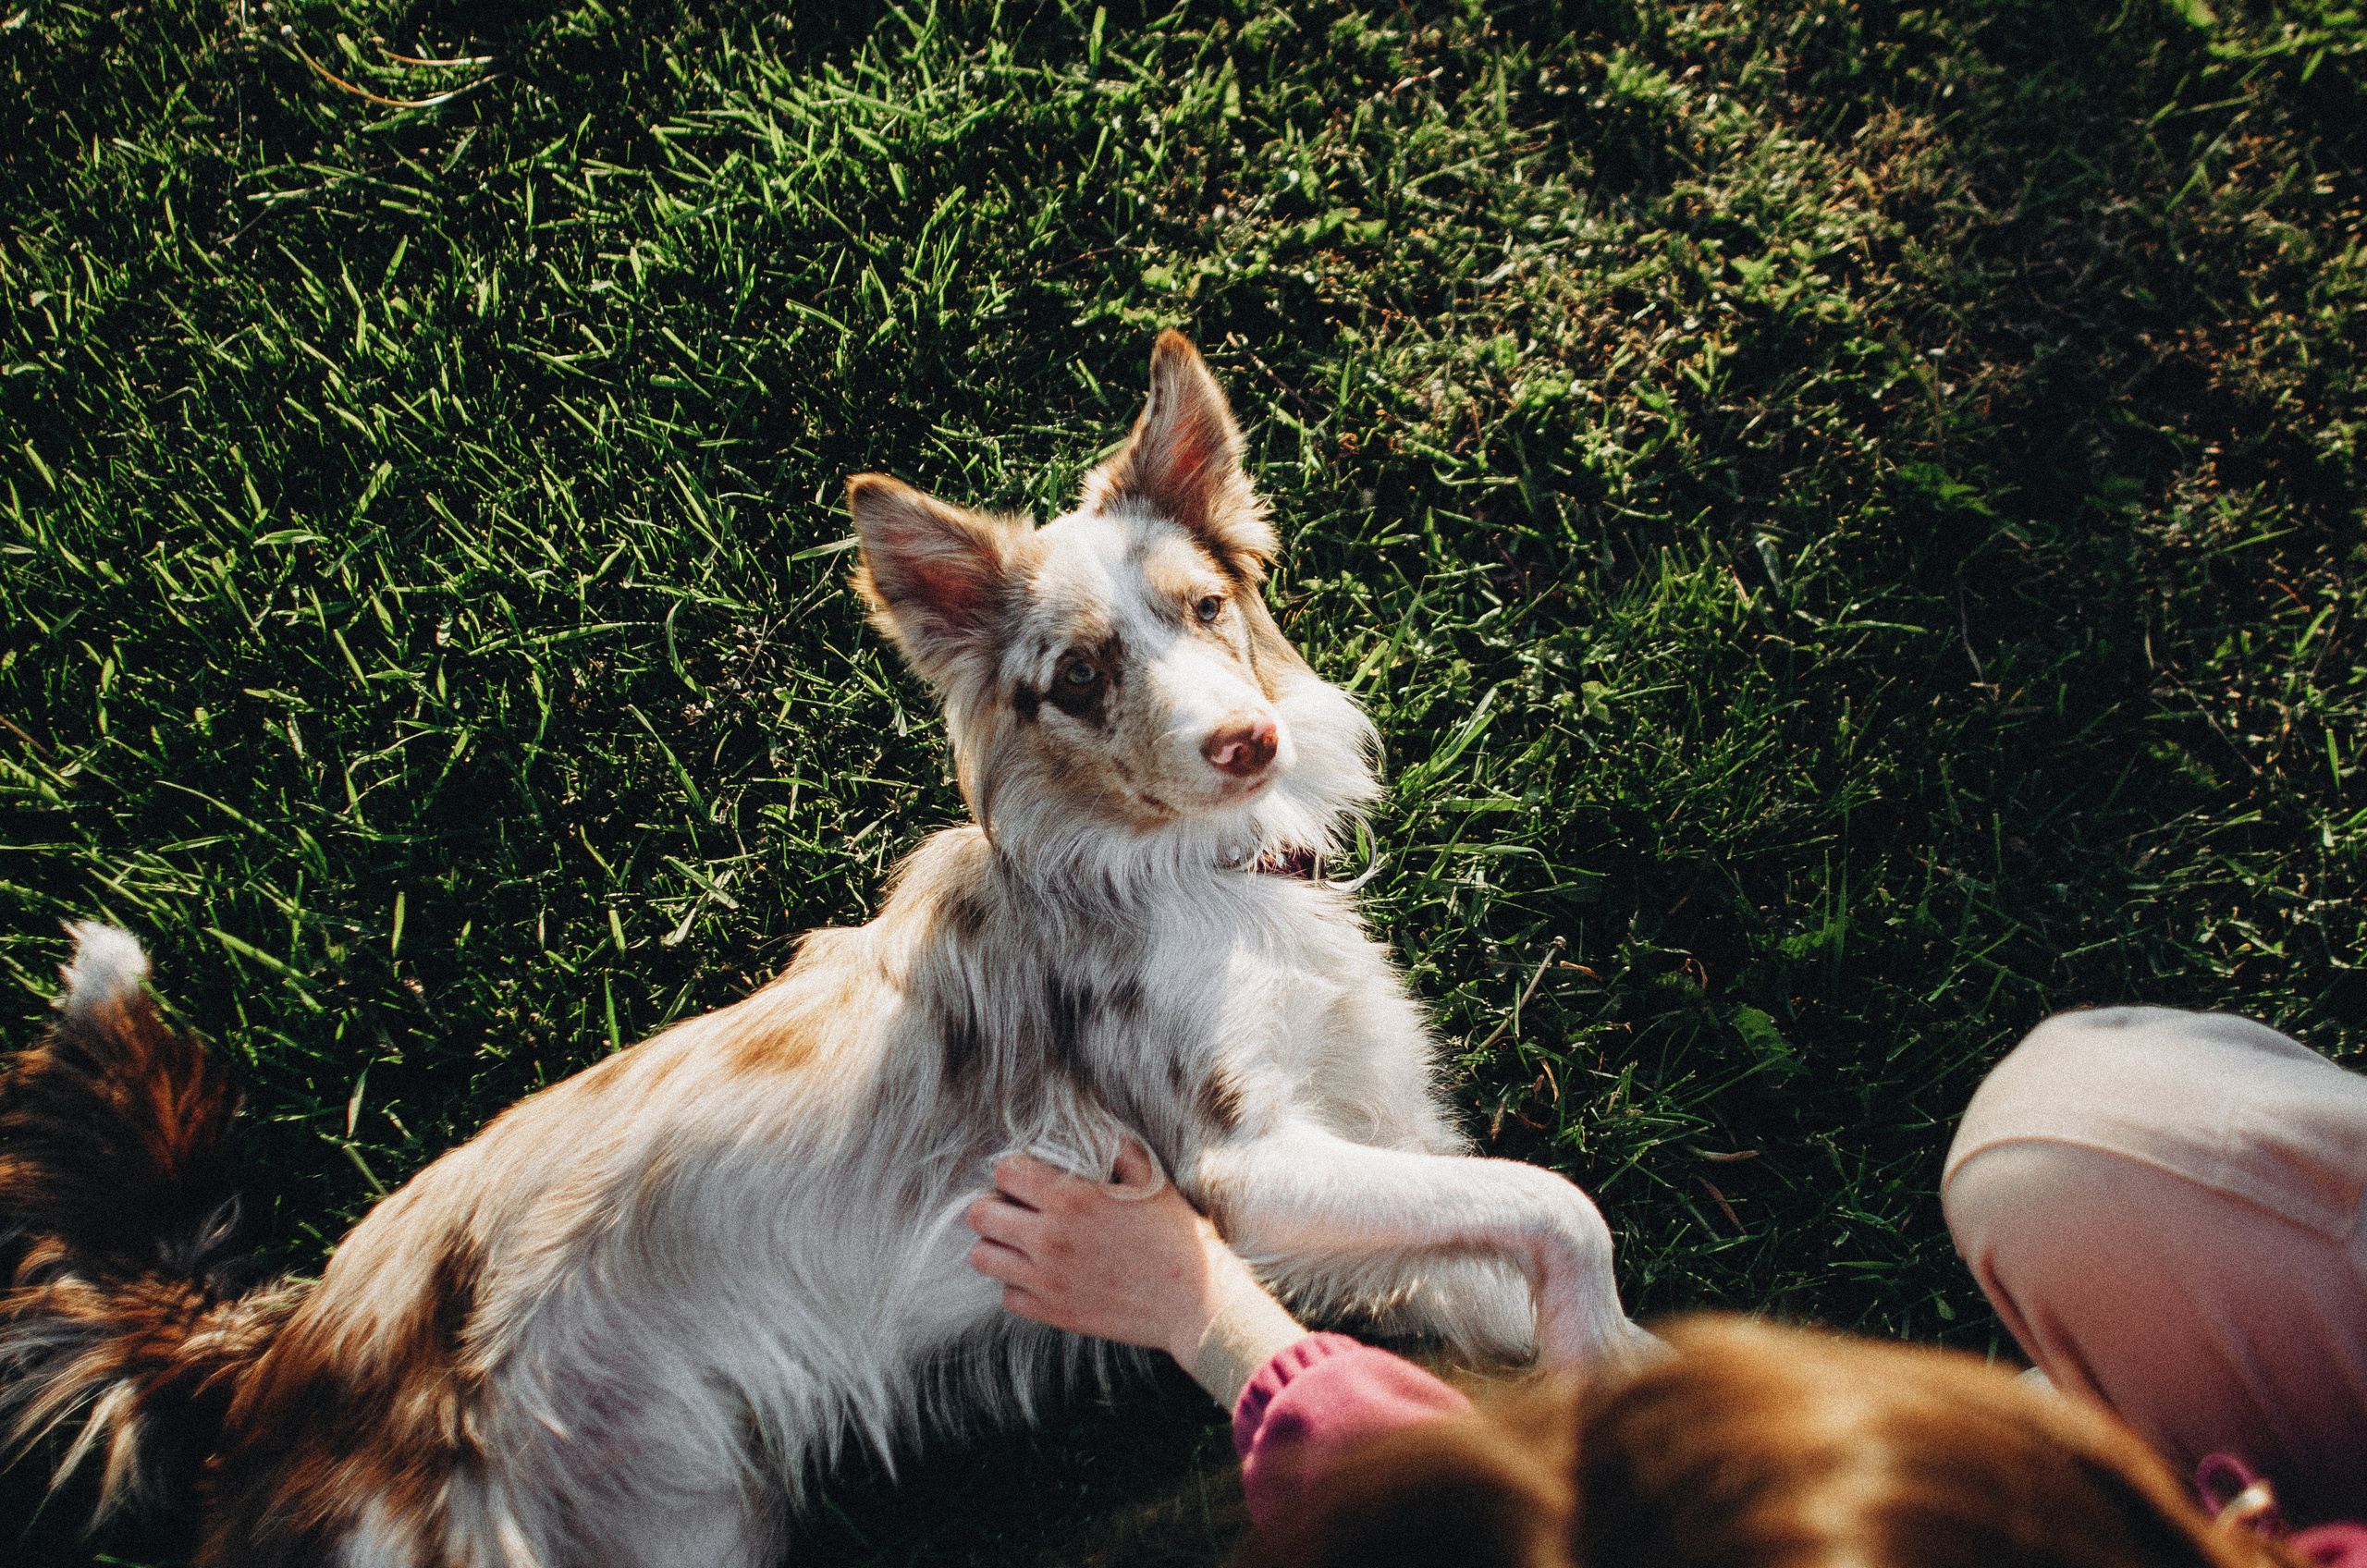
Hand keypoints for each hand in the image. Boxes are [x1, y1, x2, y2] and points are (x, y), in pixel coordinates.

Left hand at [964, 1142, 1255, 1366]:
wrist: (1195, 1302)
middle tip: (1017, 1209)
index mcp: (1072, 1200)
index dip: (1014, 1170)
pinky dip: (1018, 1284)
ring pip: (983, 1258)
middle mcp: (1050, 1240)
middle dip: (994, 1205)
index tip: (1029, 1178)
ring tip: (1022, 1242)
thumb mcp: (1150, 1177)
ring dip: (997, 1245)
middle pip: (980, 1216)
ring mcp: (1047, 1281)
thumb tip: (1087, 1128)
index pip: (1005, 1172)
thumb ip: (1114, 1146)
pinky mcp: (1053, 1314)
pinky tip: (1043, 1274)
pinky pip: (1007, 1296)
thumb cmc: (1176, 1235)